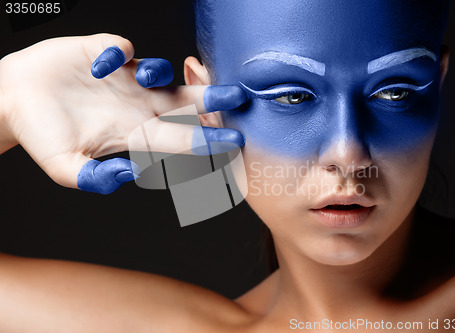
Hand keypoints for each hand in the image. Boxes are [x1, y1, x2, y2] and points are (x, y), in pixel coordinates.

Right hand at [0, 34, 246, 193]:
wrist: (14, 100)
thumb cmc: (41, 135)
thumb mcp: (65, 166)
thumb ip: (94, 178)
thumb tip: (130, 176)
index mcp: (134, 133)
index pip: (179, 138)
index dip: (206, 140)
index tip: (233, 143)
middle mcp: (137, 105)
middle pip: (185, 101)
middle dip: (212, 99)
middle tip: (238, 98)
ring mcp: (123, 79)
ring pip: (158, 71)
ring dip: (160, 73)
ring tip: (147, 78)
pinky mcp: (103, 53)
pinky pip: (120, 50)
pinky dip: (115, 55)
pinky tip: (101, 65)